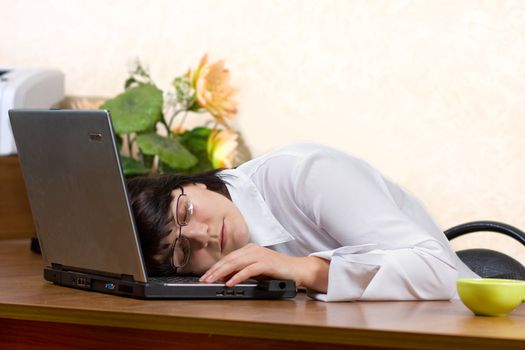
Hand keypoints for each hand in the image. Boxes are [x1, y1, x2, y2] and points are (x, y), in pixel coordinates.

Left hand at [199, 243, 329, 292]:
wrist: (297, 269)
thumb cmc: (277, 270)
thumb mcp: (256, 270)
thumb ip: (242, 271)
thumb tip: (224, 278)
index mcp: (249, 249)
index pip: (228, 257)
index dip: (215, 267)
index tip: (205, 275)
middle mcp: (253, 249)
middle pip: (229, 259)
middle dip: (214, 270)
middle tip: (203, 279)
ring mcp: (260, 255)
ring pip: (235, 263)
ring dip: (221, 273)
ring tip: (211, 281)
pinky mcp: (266, 263)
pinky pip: (248, 270)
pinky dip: (237, 276)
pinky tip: (230, 282)